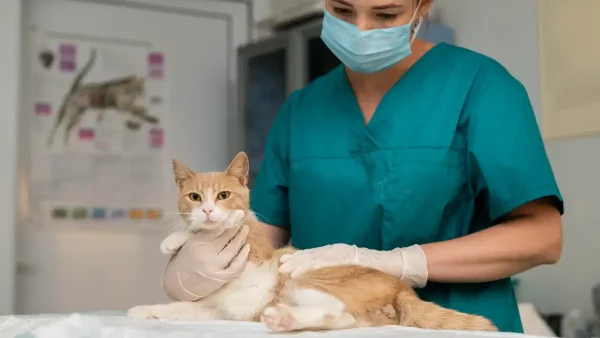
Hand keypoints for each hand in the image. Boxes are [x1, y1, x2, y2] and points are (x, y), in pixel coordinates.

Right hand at [162, 209, 249, 300]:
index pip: (216, 228)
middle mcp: (206, 253)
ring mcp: (214, 267)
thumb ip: (204, 234)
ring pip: (233, 249)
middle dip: (236, 226)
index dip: (228, 220)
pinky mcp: (221, 278)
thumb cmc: (183, 261)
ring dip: (241, 238)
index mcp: (197, 243)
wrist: (177, 285)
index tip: (237, 213)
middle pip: (226, 237)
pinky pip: (236, 266)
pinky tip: (246, 248)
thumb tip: (222, 222)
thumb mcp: (189, 243)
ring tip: (245, 230)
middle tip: (243, 218)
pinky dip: (243, 256)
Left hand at [279, 243, 427, 287]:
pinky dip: (320, 261)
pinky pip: (334, 259)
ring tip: (289, 269)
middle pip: (313, 254)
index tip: (284, 265)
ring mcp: (347, 252)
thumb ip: (338, 271)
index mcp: (339, 253)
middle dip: (296, 261)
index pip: (314, 256)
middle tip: (281, 267)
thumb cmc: (375, 270)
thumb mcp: (352, 271)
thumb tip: (322, 279)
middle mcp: (340, 250)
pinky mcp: (354, 255)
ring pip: (320, 256)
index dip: (298, 260)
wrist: (398, 265)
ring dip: (303, 262)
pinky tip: (310, 265)